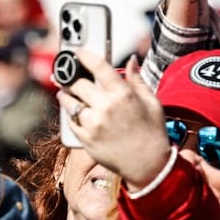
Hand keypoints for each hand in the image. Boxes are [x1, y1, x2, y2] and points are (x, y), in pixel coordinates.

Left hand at [59, 50, 173, 189]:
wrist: (149, 166)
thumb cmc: (153, 133)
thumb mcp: (152, 103)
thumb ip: (137, 80)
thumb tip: (131, 61)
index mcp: (123, 95)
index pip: (98, 67)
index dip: (85, 56)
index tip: (78, 53)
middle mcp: (106, 108)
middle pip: (77, 83)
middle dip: (72, 76)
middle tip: (70, 74)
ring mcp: (93, 124)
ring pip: (69, 102)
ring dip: (66, 94)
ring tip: (67, 92)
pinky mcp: (85, 139)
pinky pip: (70, 121)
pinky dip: (70, 114)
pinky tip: (75, 111)